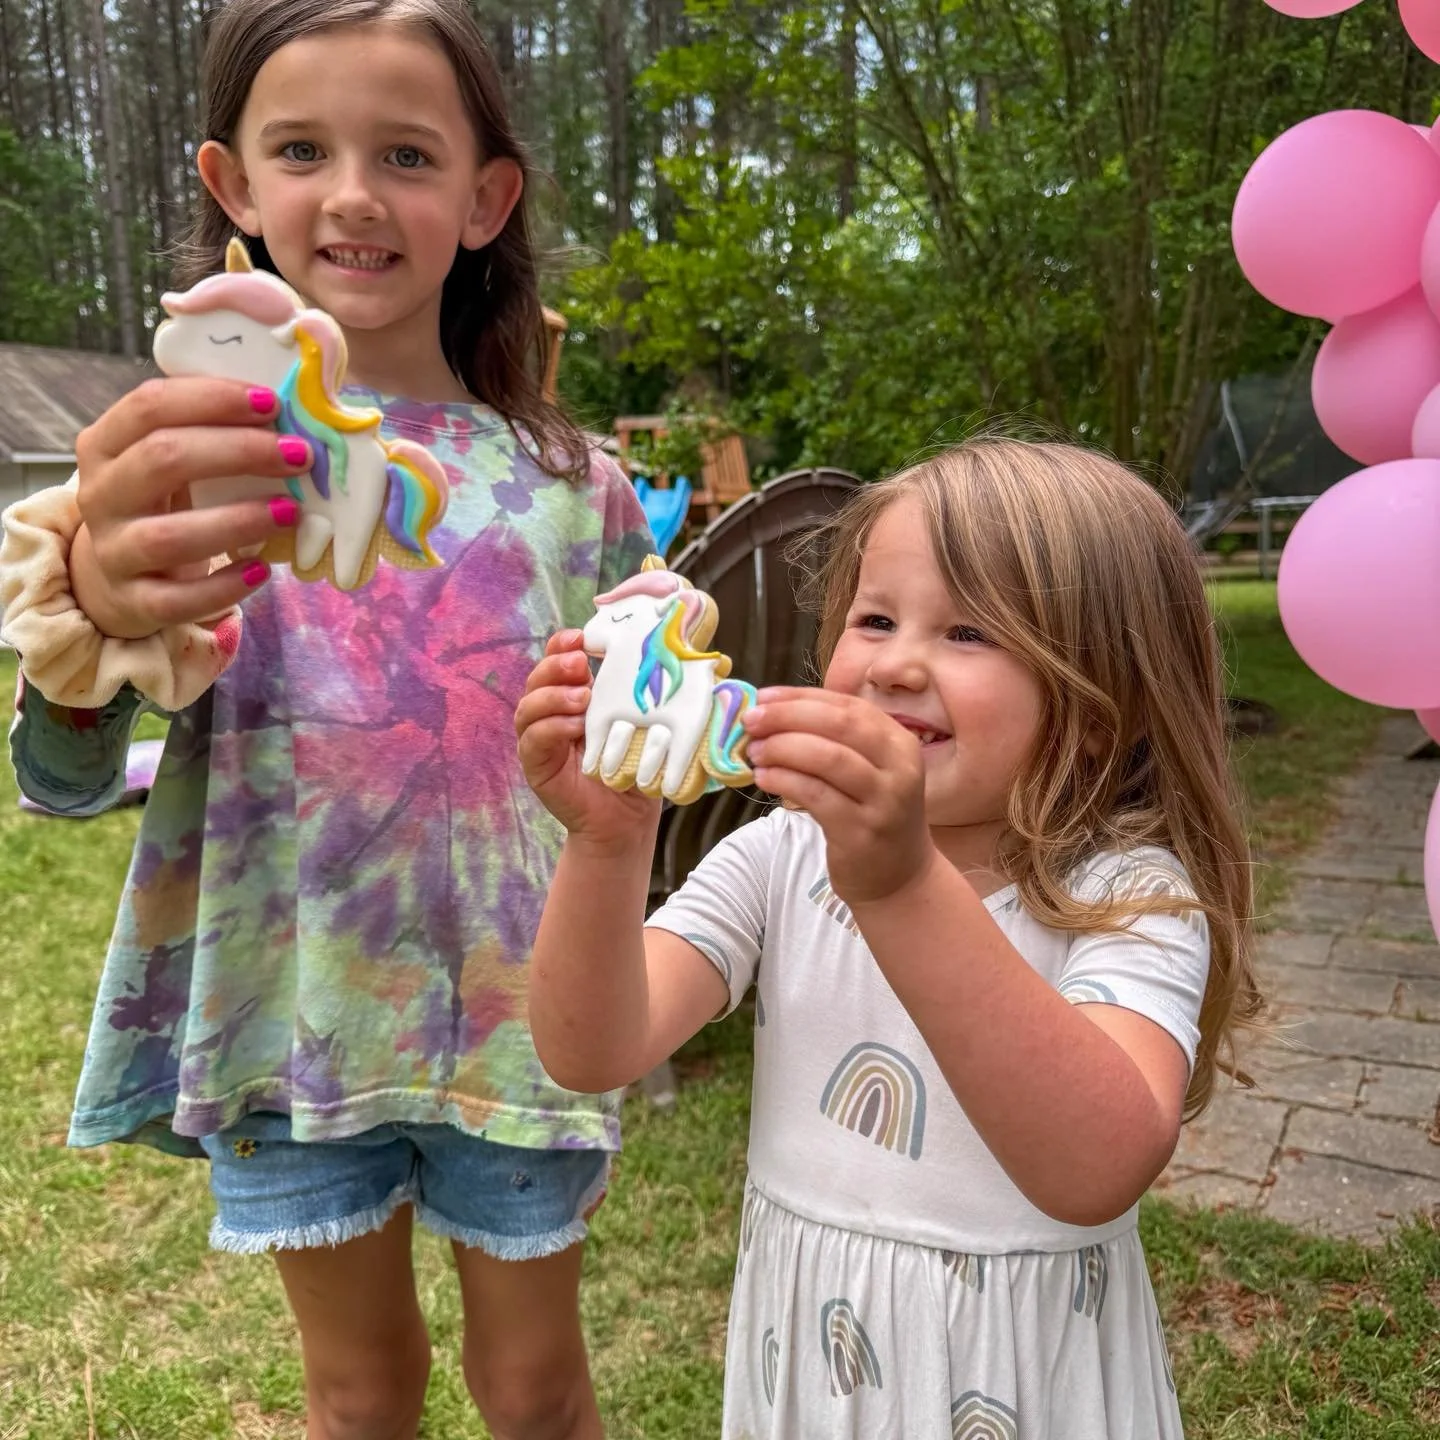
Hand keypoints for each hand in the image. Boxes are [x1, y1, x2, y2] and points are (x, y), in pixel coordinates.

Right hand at [70, 377, 314, 638]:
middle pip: (162, 459)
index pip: (149, 406)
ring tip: (289, 512)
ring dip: (238, 521)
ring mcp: (113, 552)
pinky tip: (263, 570)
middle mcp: (101, 495)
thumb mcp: (166, 463)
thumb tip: (288, 417)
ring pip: (169, 536)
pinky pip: (179, 599)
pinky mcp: (135, 602)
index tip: (271, 403)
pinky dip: (225, 586)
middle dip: (239, 452)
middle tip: (299, 454)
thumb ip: (208, 435)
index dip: (212, 399)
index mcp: (104, 445)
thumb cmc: (159, 506)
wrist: (117, 579)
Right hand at [515, 629, 659, 848]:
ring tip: (584, 698)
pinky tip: (574, 726)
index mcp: (576, 693)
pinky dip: (551, 728)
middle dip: (557, 665)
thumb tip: (724, 659)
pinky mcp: (536, 765)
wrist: (627, 818)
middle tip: (581, 664)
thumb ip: (671, 689)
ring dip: (553, 696)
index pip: (559, 659)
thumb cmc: (640, 765)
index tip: (583, 637)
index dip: (564, 644)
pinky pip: (532, 739)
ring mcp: (541, 738)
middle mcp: (552, 712)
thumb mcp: (652, 721)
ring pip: (529, 706)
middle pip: (538, 677)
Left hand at [743, 686, 935, 904]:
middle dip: (788, 716)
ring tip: (755, 751)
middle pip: (839, 725)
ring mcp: (884, 800)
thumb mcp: (868, 770)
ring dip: (783, 748)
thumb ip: (831, 740)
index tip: (763, 697)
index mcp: (899, 742)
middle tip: (752, 720)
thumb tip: (771, 712)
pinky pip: (816, 795)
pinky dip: (785, 780)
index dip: (801, 697)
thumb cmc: (871, 814)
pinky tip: (764, 777)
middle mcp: (900, 767)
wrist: (899, 877)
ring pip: (828, 758)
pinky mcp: (861, 831)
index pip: (847, 706)